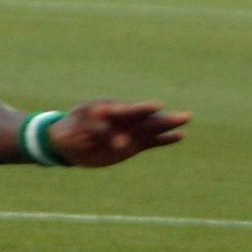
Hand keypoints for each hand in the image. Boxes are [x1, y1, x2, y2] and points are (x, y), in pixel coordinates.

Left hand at [50, 99, 188, 168]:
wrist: (70, 144)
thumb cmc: (66, 133)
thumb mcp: (65, 136)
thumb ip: (74, 137)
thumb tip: (77, 139)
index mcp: (104, 110)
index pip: (117, 110)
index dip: (128, 110)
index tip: (145, 108)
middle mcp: (120, 118)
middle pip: (139, 114)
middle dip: (151, 112)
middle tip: (164, 107)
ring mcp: (129, 130)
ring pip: (151, 125)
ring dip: (167, 123)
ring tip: (186, 117)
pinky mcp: (135, 144)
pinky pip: (153, 141)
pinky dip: (165, 139)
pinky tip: (180, 136)